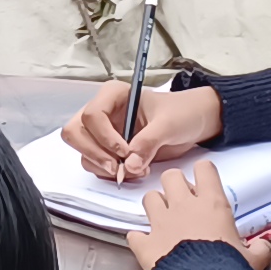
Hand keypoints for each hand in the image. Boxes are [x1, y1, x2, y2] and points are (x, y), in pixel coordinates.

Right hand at [62, 81, 223, 182]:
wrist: (194, 123)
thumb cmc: (183, 112)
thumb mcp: (169, 124)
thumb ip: (149, 142)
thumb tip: (129, 164)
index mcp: (113, 95)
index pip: (91, 115)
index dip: (104, 136)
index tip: (125, 151)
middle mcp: (103, 112)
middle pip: (76, 133)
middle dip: (95, 154)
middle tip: (118, 168)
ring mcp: (104, 132)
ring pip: (83, 152)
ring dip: (104, 167)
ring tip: (134, 170)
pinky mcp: (109, 150)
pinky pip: (96, 165)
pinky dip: (109, 174)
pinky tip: (133, 171)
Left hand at [121, 162, 270, 269]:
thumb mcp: (252, 260)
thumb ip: (259, 249)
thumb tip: (264, 247)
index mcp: (212, 205)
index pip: (204, 169)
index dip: (204, 174)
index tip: (205, 183)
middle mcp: (184, 207)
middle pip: (171, 176)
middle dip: (175, 185)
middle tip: (183, 200)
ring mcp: (161, 224)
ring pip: (150, 198)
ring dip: (155, 206)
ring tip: (164, 219)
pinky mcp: (145, 244)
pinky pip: (135, 234)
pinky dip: (139, 238)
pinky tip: (146, 245)